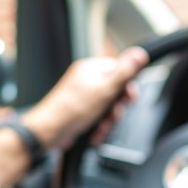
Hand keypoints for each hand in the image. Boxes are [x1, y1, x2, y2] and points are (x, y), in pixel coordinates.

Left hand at [21, 47, 148, 150]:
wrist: (49, 132)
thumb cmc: (71, 110)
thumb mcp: (105, 89)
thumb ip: (124, 73)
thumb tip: (139, 54)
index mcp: (92, 69)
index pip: (120, 71)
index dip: (127, 86)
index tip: (129, 98)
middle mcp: (88, 81)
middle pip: (116, 92)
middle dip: (116, 109)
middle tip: (112, 115)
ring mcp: (84, 97)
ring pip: (108, 108)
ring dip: (108, 122)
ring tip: (101, 127)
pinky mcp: (82, 112)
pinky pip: (99, 118)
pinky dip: (99, 128)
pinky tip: (95, 133)